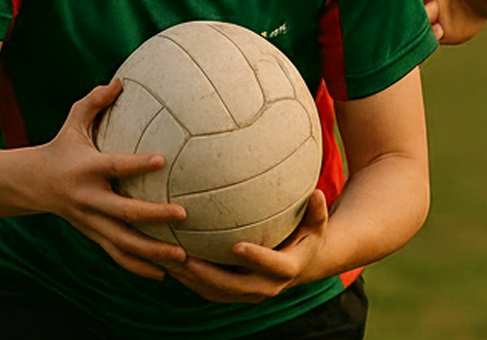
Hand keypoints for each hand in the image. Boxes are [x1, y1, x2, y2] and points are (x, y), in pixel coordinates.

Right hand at [36, 81, 187, 279]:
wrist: (31, 184)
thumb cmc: (61, 148)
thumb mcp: (73, 122)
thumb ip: (95, 101)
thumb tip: (120, 80)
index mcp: (87, 168)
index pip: (115, 166)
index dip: (137, 164)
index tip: (162, 160)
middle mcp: (89, 199)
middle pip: (123, 212)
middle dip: (153, 216)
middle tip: (182, 215)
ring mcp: (91, 221)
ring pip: (123, 243)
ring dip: (152, 252)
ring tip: (181, 257)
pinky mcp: (93, 235)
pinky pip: (117, 255)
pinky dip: (138, 267)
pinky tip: (163, 274)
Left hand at [167, 189, 330, 302]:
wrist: (302, 265)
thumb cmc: (308, 236)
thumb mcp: (317, 224)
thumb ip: (316, 211)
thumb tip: (317, 192)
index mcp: (286, 269)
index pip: (271, 266)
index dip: (255, 258)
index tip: (237, 245)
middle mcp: (266, 287)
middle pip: (234, 287)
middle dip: (208, 276)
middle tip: (186, 258)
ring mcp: (248, 293)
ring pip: (216, 292)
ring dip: (192, 280)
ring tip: (168, 261)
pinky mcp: (234, 293)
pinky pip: (209, 290)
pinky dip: (190, 279)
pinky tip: (169, 261)